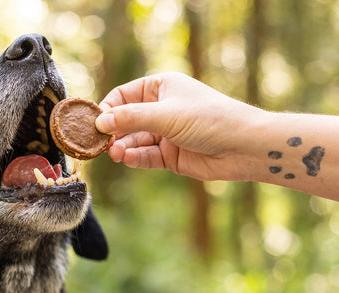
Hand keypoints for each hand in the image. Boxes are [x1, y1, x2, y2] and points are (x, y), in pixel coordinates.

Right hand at [95, 72, 263, 180]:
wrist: (243, 147)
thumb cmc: (209, 119)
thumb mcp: (166, 114)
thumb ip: (131, 118)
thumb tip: (100, 122)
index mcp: (161, 88)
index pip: (124, 95)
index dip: (108, 108)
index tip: (95, 123)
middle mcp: (162, 109)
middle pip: (126, 120)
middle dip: (113, 131)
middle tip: (99, 143)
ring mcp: (166, 133)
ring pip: (134, 140)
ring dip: (122, 146)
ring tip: (114, 153)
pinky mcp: (171, 156)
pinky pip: (146, 156)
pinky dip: (135, 158)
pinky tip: (127, 159)